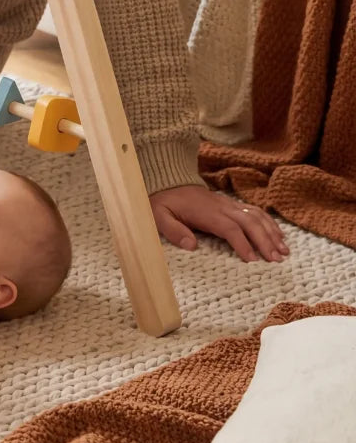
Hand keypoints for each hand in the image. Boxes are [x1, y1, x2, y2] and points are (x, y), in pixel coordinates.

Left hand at [150, 184, 288, 261]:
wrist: (167, 182)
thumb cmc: (164, 203)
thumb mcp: (158, 216)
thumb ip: (173, 230)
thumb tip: (190, 245)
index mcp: (206, 213)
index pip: (229, 228)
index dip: (242, 243)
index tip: (252, 260)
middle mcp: (221, 207)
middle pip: (249, 222)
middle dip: (265, 240)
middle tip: (276, 260)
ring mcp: (228, 204)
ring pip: (256, 215)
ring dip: (271, 232)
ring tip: (284, 251)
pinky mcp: (231, 203)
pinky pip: (255, 211)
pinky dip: (269, 222)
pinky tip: (278, 234)